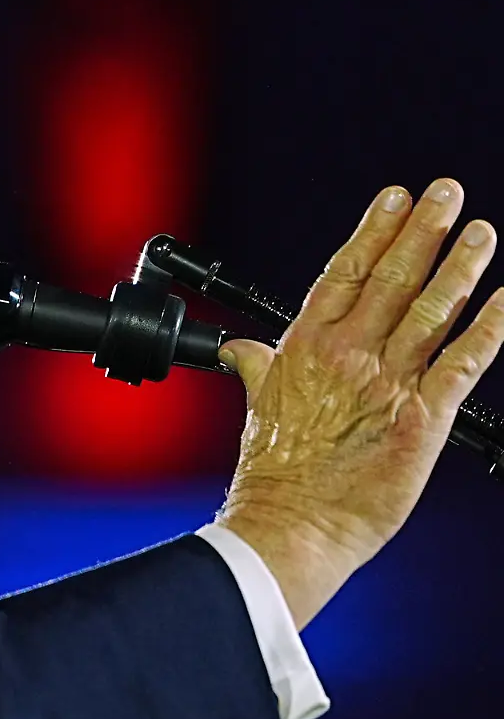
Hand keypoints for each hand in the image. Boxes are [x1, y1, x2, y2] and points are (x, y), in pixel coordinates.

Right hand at [217, 178, 503, 628]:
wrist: (292, 526)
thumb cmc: (274, 478)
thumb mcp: (259, 409)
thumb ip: (259, 368)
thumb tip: (239, 348)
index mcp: (306, 349)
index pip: (345, 274)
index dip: (373, 232)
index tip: (394, 198)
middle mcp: (349, 356)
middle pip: (393, 279)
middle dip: (423, 232)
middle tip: (448, 192)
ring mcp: (388, 382)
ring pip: (433, 310)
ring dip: (461, 267)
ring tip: (483, 232)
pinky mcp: (423, 417)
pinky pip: (465, 362)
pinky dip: (490, 328)